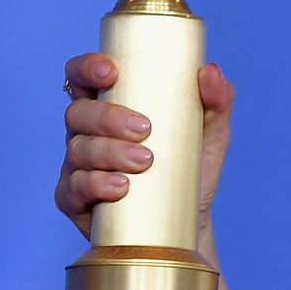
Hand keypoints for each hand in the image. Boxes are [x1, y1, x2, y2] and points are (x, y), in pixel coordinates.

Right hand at [55, 53, 235, 240]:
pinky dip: (97, 184)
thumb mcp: (211, 133)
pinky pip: (73, 188)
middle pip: (79, 113)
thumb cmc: (191, 167)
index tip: (111, 72)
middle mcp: (87, 132)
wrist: (187, 221)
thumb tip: (211, 71)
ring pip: (79, 149)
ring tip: (144, 161)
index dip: (88, 68)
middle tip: (145, 129)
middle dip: (108, 117)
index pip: (83, 77)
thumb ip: (217, 101)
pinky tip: (121, 187)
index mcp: (110, 106)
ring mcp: (78, 166)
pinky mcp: (75, 199)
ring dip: (109, 152)